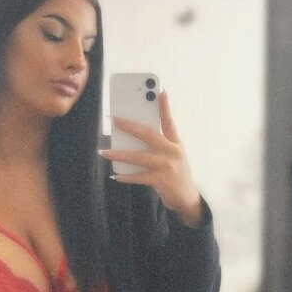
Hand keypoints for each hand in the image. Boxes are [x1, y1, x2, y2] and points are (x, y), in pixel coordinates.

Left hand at [99, 90, 202, 223]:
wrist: (187, 199)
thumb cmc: (177, 175)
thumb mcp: (174, 156)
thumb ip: (160, 146)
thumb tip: (135, 137)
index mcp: (176, 144)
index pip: (170, 122)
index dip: (165, 107)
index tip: (160, 92)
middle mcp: (172, 152)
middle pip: (148, 135)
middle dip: (130, 126)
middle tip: (114, 119)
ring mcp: (166, 166)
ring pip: (138, 157)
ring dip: (119, 154)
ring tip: (105, 152)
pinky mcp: (160, 181)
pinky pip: (138, 177)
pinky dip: (126, 177)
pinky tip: (115, 176)